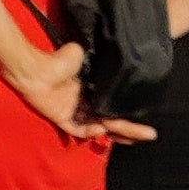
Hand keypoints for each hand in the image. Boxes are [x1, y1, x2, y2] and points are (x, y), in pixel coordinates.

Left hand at [0, 38, 151, 145]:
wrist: (37, 66)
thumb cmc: (57, 60)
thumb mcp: (83, 56)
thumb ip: (98, 61)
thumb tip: (113, 52)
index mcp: (91, 92)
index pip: (114, 108)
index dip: (128, 114)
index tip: (145, 117)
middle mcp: (84, 105)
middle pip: (111, 122)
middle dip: (131, 129)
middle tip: (150, 134)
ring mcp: (73, 113)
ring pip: (99, 128)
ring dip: (116, 132)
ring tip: (135, 137)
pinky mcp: (61, 118)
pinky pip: (78, 130)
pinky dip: (90, 132)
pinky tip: (102, 129)